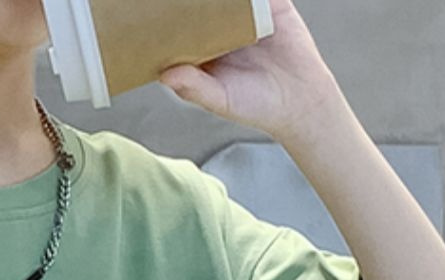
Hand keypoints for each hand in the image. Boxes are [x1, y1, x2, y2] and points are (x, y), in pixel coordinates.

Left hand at [158, 0, 344, 142]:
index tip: (145, 7)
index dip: (163, 15)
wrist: (299, 101)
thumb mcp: (219, 99)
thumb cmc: (255, 105)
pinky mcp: (271, 3)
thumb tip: (165, 75)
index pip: (178, 25)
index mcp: (203, 47)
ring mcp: (245, 12)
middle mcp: (221, 26)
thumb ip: (193, 87)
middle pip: (198, 2)